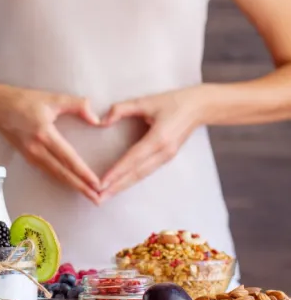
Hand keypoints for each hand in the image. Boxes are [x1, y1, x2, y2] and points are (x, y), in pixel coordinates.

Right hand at [0, 87, 101, 203]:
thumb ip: (77, 105)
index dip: (83, 173)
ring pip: (55, 175)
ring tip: (88, 195)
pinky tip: (71, 184)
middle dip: (81, 187)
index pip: (68, 158)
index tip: (97, 183)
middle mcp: (37, 149)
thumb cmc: (25, 101)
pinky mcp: (28, 157)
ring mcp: (31, 155)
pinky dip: (61, 180)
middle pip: (62, 173)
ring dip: (72, 186)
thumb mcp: (53, 98)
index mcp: (44, 134)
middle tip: (97, 199)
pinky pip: (47, 171)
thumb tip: (97, 119)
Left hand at [98, 87, 206, 201]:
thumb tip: (102, 121)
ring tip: (106, 196)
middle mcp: (163, 152)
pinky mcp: (167, 158)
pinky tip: (121, 185)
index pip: (133, 159)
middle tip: (98, 199)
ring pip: (141, 176)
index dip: (116, 172)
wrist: (200, 107)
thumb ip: (122, 109)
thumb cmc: (173, 102)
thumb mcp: (146, 101)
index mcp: (159, 139)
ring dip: (123, 187)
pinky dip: (132, 180)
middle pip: (136, 174)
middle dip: (116, 187)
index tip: (101, 183)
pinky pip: (146, 172)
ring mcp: (167, 157)